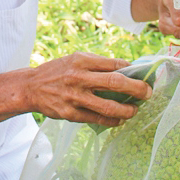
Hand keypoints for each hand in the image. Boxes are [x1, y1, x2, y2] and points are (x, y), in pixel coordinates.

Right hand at [26, 52, 152, 126]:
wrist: (30, 87)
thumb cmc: (58, 72)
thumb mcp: (75, 59)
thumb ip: (97, 64)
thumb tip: (126, 70)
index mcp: (81, 60)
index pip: (115, 64)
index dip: (133, 71)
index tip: (143, 76)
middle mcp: (78, 77)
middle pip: (116, 83)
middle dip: (137, 89)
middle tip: (148, 93)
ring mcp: (74, 97)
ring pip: (108, 106)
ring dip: (127, 110)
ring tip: (135, 110)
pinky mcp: (70, 114)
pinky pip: (97, 119)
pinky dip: (112, 120)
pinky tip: (119, 119)